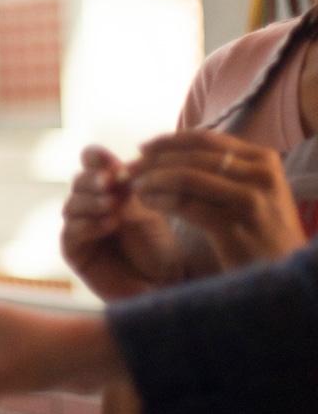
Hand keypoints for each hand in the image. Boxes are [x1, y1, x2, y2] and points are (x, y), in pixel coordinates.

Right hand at [61, 145, 193, 300]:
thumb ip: (129, 187)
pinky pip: (71, 234)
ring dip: (91, 202)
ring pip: (71, 205)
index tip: (111, 161)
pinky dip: (88, 226)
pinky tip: (109, 225)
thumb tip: (117, 162)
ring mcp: (79, 228)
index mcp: (108, 188)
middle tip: (110, 182)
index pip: (90, 162)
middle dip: (93, 179)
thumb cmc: (159, 248)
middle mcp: (89, 205)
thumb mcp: (148, 210)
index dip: (96, 158)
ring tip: (113, 206)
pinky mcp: (75, 253)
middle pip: (78, 181)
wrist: (163, 286)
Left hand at [130, 131, 306, 270]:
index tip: (143, 148)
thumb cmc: (262, 233)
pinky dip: (160, 200)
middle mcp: (260, 175)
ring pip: (185, 177)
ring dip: (153, 180)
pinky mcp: (234, 226)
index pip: (206, 139)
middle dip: (154, 161)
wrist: (285, 274)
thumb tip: (172, 151)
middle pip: (192, 157)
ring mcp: (249, 200)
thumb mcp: (254, 191)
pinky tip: (148, 203)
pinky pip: (185, 205)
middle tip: (128, 169)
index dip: (168, 141)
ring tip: (135, 186)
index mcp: (263, 159)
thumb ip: (225, 170)